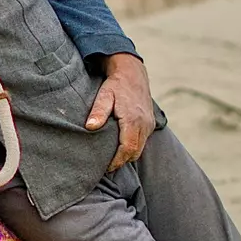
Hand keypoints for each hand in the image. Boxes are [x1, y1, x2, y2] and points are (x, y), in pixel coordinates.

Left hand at [86, 53, 152, 170]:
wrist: (132, 72)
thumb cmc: (116, 84)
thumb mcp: (104, 95)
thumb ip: (98, 111)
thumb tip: (90, 127)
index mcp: (133, 120)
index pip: (128, 149)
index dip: (117, 161)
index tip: (106, 168)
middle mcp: (144, 124)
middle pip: (135, 152)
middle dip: (122, 161)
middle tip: (107, 167)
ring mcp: (149, 124)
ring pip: (140, 148)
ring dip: (128, 155)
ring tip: (112, 159)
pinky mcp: (150, 123)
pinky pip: (143, 141)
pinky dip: (133, 147)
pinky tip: (121, 147)